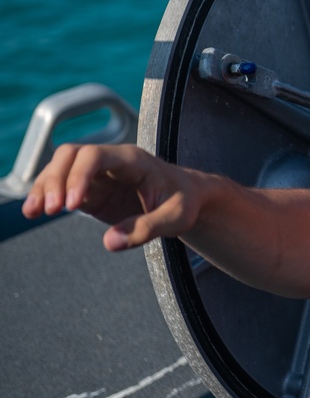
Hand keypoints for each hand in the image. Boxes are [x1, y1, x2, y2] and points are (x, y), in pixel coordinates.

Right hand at [21, 143, 201, 251]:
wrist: (187, 198)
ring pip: (61, 168)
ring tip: (34, 212)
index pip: (96, 156)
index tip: (72, 204)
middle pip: (71, 155)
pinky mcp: (92, 190)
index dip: (79, 176)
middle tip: (50, 209)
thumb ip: (146, 228)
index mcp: (133, 161)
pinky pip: (62, 187)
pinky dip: (46, 196)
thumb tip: (110, 242)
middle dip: (55, 179)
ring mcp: (98, 174)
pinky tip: (34, 212)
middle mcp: (111, 162)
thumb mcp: (176, 218)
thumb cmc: (184, 202)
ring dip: (44, 187)